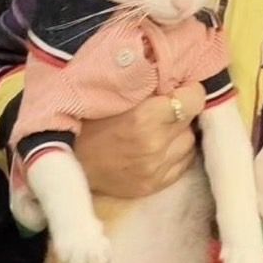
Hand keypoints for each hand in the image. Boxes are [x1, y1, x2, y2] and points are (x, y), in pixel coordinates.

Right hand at [74, 82, 205, 196]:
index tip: (179, 89)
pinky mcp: (154, 185)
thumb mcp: (115, 95)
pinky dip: (176, 153)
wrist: (69, 162)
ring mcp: (156, 169)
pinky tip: (158, 147)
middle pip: (191, 120)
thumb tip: (177, 77)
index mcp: (144, 119)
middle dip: (181, 111)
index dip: (188, 91)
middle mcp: (154, 146)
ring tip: (159, 129)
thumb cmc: (87, 122)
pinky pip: (184, 163)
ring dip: (179, 133)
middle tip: (163, 108)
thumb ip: (148, 86)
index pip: (193, 99)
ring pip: (189, 141)